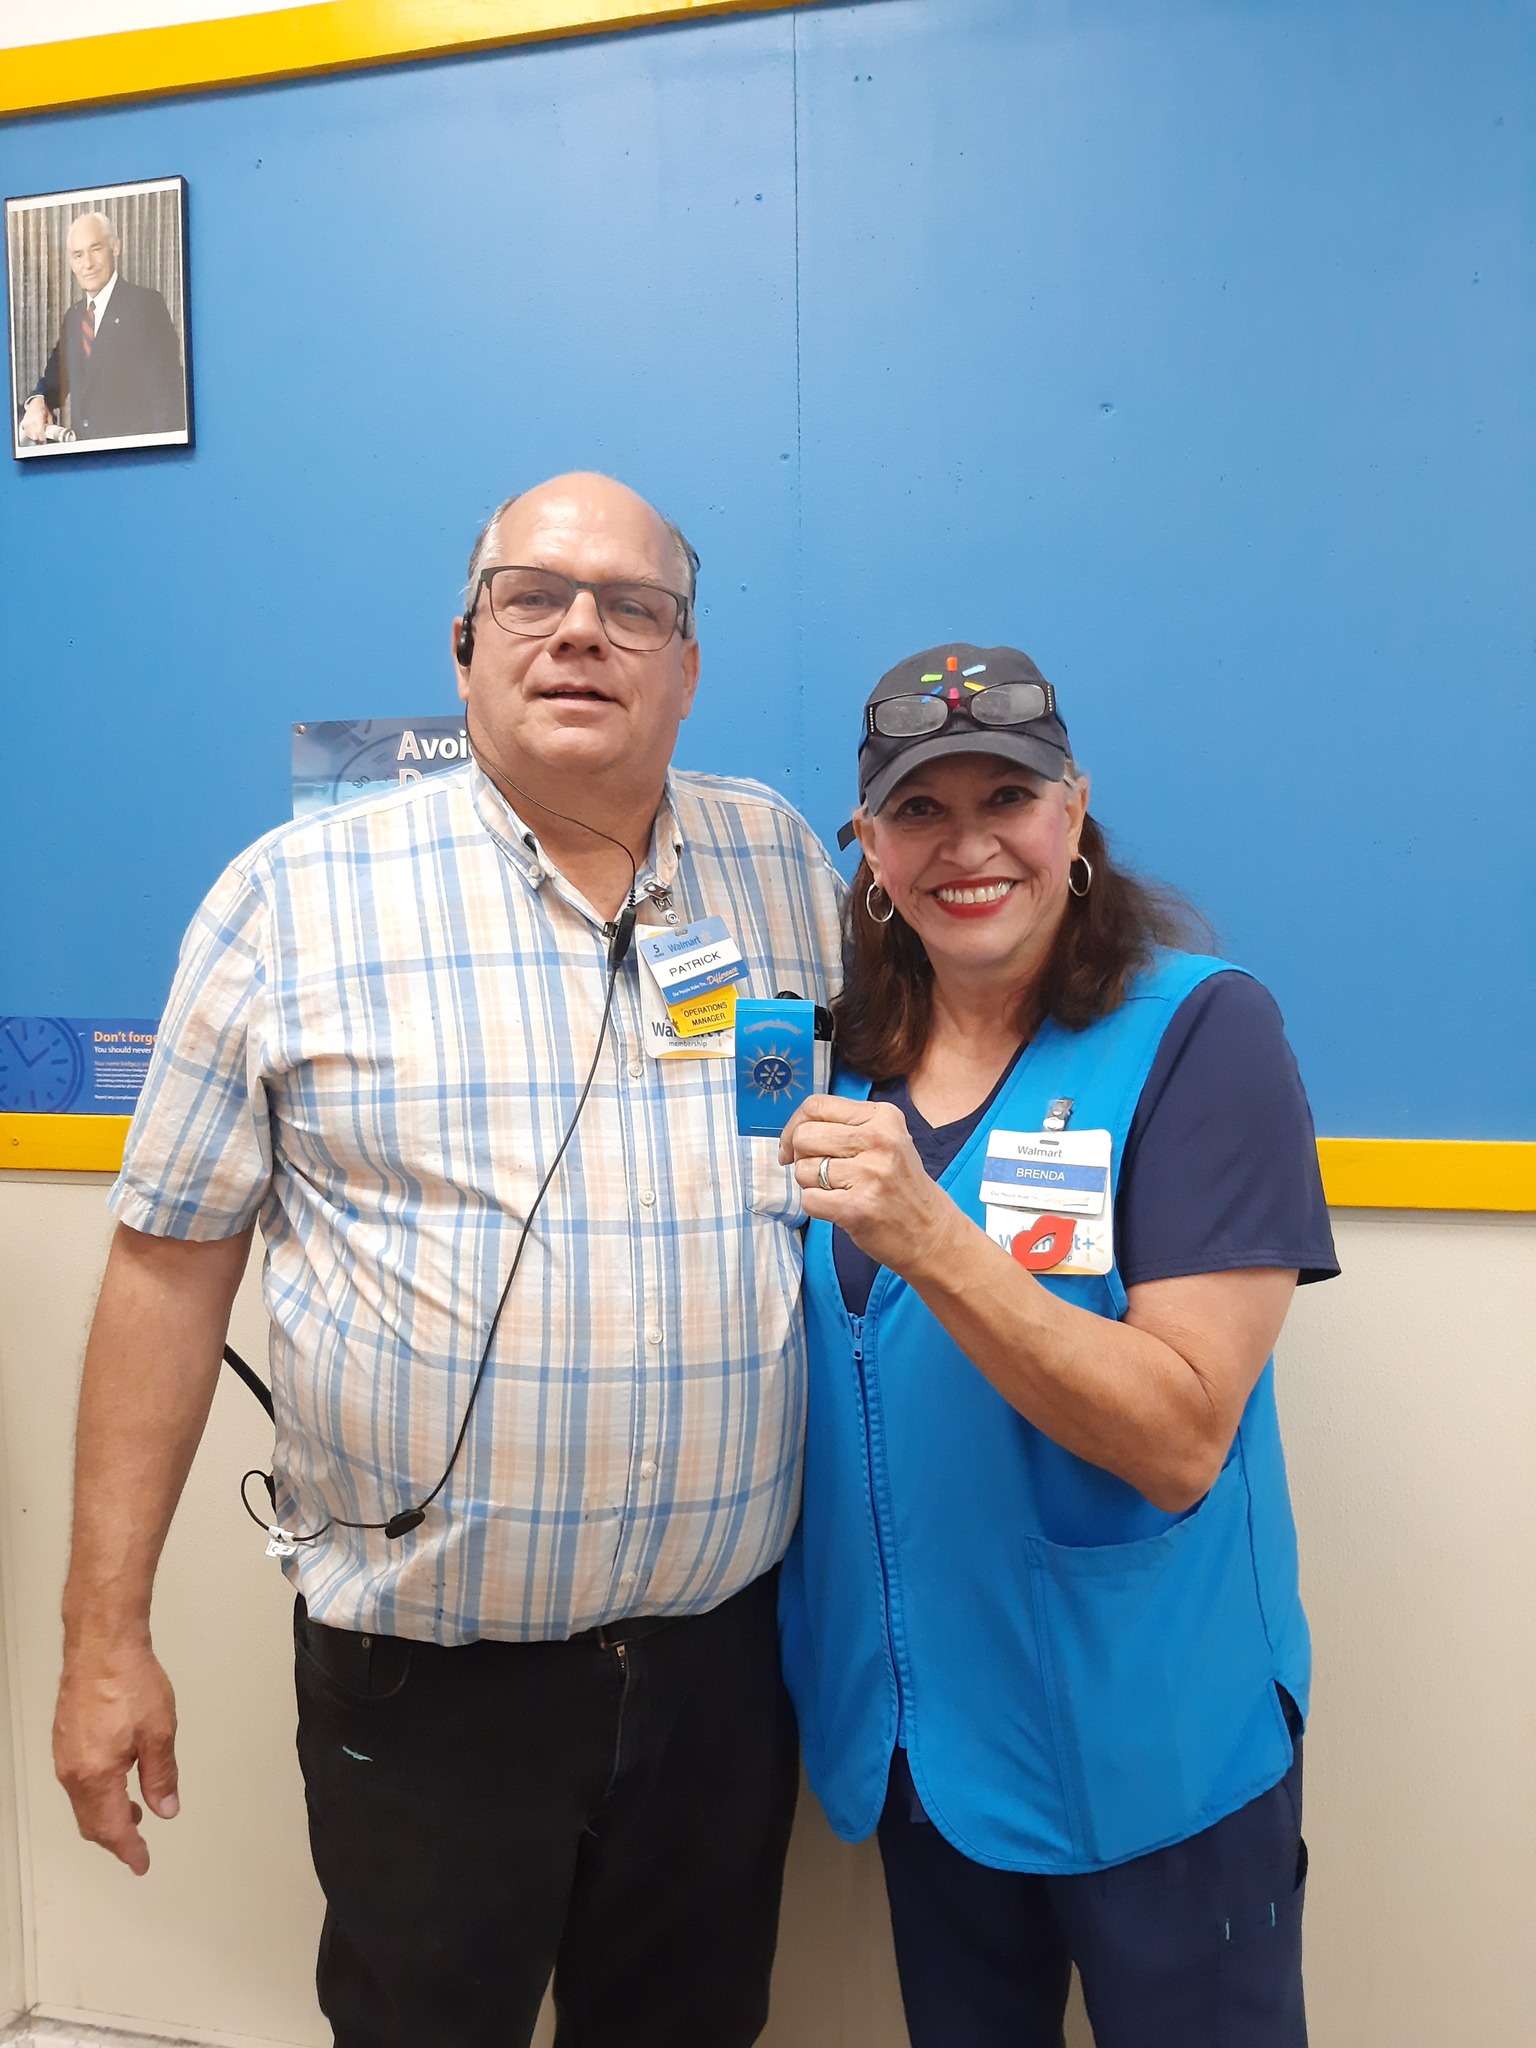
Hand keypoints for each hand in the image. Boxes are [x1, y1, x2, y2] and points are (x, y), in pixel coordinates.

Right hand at [19, 397, 50, 442]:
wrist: (35, 401)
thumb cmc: (43, 407)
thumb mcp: (49, 416)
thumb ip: (50, 425)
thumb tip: (50, 432)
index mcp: (38, 420)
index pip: (39, 433)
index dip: (42, 438)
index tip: (44, 440)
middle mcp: (32, 421)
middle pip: (34, 435)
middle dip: (38, 438)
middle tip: (42, 438)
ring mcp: (27, 421)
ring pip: (29, 434)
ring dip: (33, 436)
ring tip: (37, 436)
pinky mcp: (24, 421)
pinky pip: (25, 430)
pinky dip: (28, 433)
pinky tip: (32, 433)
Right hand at [54, 1636, 179, 1875]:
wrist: (102, 1645)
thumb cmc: (129, 1682)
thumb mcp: (160, 1733)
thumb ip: (161, 1776)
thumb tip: (165, 1809)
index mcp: (96, 1775)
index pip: (111, 1828)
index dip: (129, 1849)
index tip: (141, 1863)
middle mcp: (73, 1771)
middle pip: (91, 1822)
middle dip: (114, 1838)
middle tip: (137, 1847)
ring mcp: (64, 1755)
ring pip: (82, 1802)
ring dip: (105, 1815)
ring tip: (133, 1813)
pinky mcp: (64, 1739)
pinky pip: (78, 1782)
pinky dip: (97, 1794)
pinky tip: (116, 1781)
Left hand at [779, 1094, 960, 1277]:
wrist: (931, 1232)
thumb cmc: (900, 1185)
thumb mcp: (886, 1139)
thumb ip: (845, 1127)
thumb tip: (793, 1131)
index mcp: (883, 1117)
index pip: (816, 1105)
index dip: (794, 1125)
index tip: (792, 1145)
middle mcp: (879, 1140)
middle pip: (804, 1137)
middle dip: (801, 1157)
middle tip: (821, 1172)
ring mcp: (870, 1174)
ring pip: (803, 1169)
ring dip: (810, 1184)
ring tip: (839, 1191)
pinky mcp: (858, 1207)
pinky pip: (809, 1199)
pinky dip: (816, 1206)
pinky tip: (839, 1207)